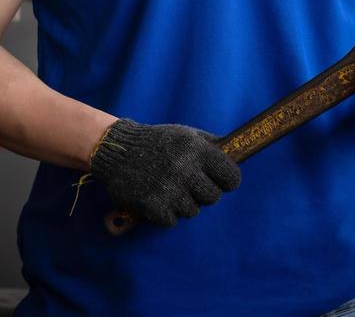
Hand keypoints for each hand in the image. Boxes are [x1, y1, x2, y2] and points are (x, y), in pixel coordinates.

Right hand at [88, 119, 240, 226]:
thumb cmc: (156, 141)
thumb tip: (237, 152)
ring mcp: (169, 188)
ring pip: (192, 211)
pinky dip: (165, 213)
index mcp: (196, 149)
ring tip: (167, 187)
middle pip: (213, 197)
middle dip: (203, 193)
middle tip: (188, 184)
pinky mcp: (153, 205)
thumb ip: (210, 144)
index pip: (232, 177)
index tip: (220, 181)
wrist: (117, 149)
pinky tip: (156, 197)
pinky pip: (172, 221)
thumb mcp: (185, 134)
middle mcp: (185, 168)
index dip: (227, 181)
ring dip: (182, 203)